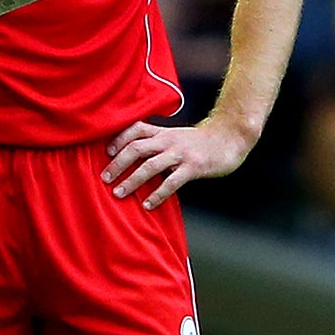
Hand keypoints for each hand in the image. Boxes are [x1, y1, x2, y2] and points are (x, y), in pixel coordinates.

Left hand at [102, 115, 253, 208]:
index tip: (105, 153)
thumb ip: (156, 143)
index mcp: (162, 132)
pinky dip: (158, 194)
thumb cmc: (199, 141)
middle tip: (104, 178)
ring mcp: (180, 154)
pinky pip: (172, 182)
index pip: (134, 129)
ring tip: (119, 193)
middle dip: (118, 163)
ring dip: (132, 180)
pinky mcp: (193, 167)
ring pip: (150, 165)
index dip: (118, 139)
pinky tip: (148, 205)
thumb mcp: (175, 136)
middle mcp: (168, 141)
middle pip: (136, 148)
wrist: (230, 137)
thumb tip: (131, 157)